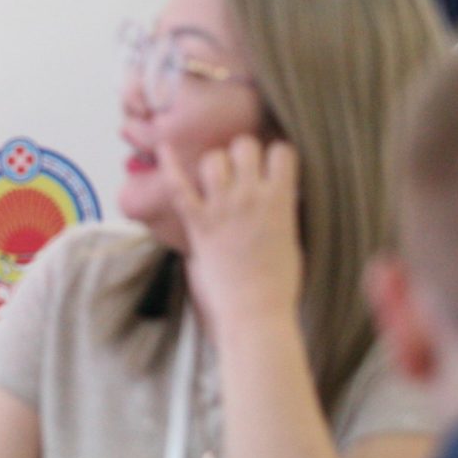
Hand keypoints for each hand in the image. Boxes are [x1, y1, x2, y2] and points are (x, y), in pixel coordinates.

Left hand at [166, 137, 302, 337]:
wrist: (256, 312)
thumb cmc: (279, 283)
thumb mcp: (293, 237)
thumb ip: (283, 209)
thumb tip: (276, 192)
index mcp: (280, 200)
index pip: (282, 151)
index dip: (276, 154)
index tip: (272, 163)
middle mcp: (250, 197)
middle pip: (244, 145)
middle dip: (244, 152)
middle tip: (242, 169)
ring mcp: (221, 208)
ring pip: (213, 159)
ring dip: (215, 162)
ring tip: (217, 176)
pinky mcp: (198, 223)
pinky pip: (178, 186)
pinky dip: (168, 165)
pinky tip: (164, 149)